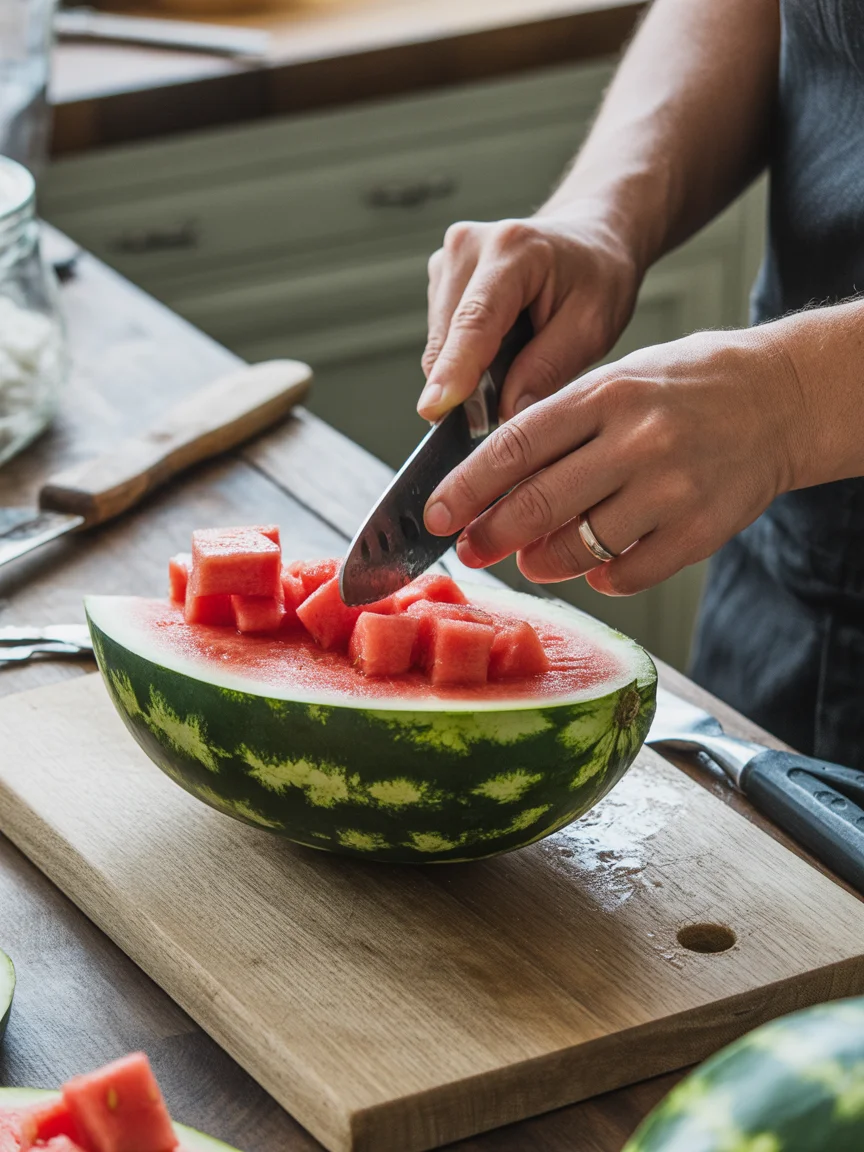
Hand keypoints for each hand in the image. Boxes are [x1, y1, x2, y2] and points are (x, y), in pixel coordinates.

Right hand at [418, 213, 640, 422]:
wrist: (588, 240)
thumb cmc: (597, 277)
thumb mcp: (592, 327)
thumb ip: (549, 368)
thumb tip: (507, 411)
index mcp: (514, 250)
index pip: (475, 321)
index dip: (454, 368)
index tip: (435, 409)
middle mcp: (469, 247)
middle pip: (448, 339)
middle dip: (467, 385)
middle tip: (509, 403)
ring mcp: (448, 260)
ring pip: (439, 344)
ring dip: (466, 371)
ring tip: (514, 360)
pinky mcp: (440, 277)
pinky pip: (440, 338)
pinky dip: (463, 358)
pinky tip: (498, 348)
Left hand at [423, 326, 805, 595]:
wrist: (781, 399)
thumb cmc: (687, 388)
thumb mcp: (618, 381)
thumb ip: (560, 429)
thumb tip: (495, 488)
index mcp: (606, 394)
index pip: (514, 446)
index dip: (465, 488)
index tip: (434, 515)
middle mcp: (636, 440)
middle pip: (537, 504)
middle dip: (489, 536)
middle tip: (470, 551)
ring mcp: (671, 488)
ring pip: (577, 548)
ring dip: (543, 562)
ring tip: (535, 558)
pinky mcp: (701, 530)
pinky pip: (626, 573)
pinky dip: (601, 578)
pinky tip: (596, 565)